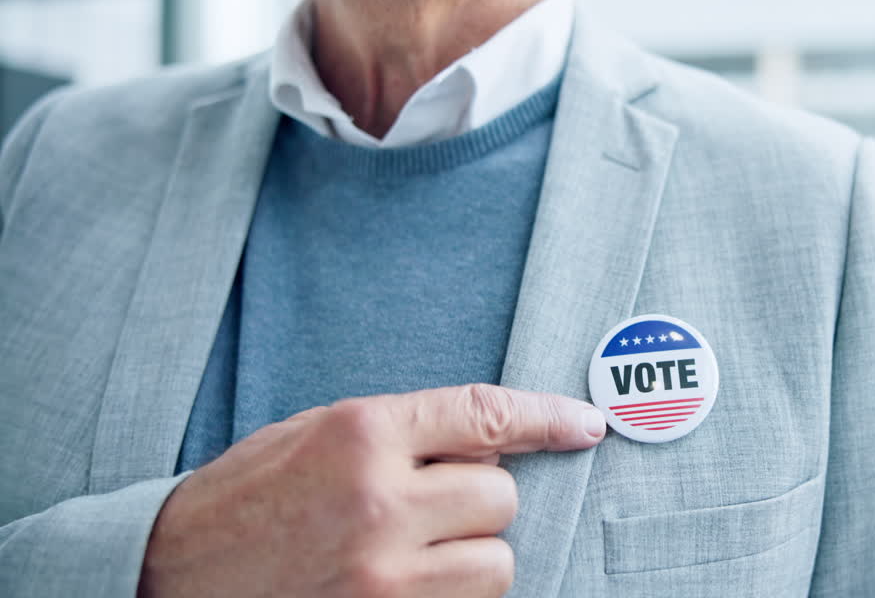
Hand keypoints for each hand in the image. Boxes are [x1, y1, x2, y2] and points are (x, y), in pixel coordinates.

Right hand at [138, 384, 606, 597]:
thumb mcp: (315, 433)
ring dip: (471, 554)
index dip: (547, 417)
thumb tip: (491, 438)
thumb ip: (403, 431)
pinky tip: (406, 579)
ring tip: (415, 549)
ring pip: (496, 561)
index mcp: (362, 433)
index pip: (485, 413)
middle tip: (430, 504)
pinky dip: (450, 594)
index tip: (585, 425)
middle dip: (477, 500)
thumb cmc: (245, 498)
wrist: (170, 574)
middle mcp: (380, 500)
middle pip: (500, 496)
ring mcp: (383, 573)